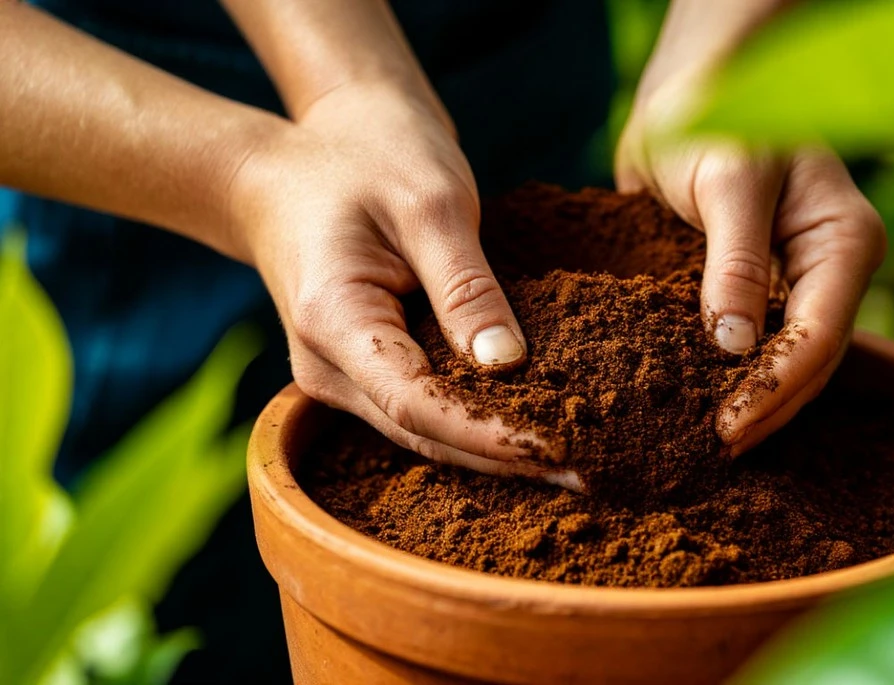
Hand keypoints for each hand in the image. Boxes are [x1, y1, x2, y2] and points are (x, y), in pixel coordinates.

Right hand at [231, 81, 579, 489]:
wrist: (292, 158)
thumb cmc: (364, 156)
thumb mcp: (429, 202)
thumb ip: (466, 286)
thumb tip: (508, 361)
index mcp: (333, 317)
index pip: (418, 405)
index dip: (490, 436)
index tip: (560, 452)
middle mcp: (324, 363)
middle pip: (421, 433)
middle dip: (504, 457)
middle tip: (590, 473)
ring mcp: (339, 373)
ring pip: (422, 430)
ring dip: (493, 447)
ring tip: (571, 462)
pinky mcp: (363, 368)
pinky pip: (421, 407)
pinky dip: (475, 418)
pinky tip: (529, 426)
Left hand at [616, 80, 885, 457]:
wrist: (688, 95)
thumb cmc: (716, 114)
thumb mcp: (728, 179)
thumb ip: (733, 260)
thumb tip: (733, 347)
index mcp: (844, 241)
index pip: (821, 335)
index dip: (776, 388)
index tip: (726, 428)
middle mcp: (830, 270)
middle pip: (812, 362)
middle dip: (767, 409)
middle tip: (713, 452)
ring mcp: (796, 283)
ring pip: (788, 362)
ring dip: (753, 403)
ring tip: (704, 446)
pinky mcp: (758, 289)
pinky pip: (755, 345)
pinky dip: (730, 379)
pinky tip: (695, 407)